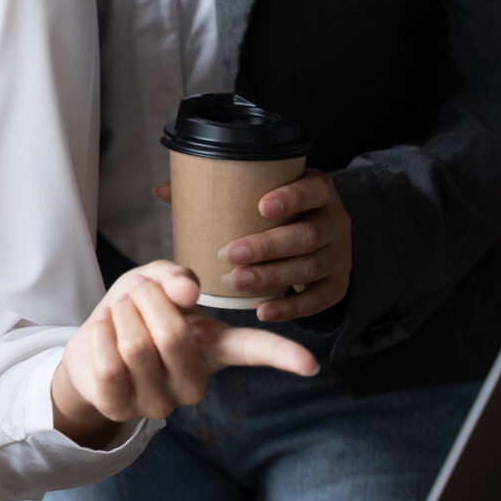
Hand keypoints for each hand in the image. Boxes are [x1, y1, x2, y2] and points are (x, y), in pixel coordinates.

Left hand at [50, 261, 317, 445]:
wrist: (90, 343)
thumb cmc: (134, 311)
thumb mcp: (154, 282)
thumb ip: (173, 278)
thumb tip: (189, 293)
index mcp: (214, 347)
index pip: (254, 349)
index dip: (283, 355)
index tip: (311, 364)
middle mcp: (194, 382)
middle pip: (173, 335)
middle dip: (146, 301)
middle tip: (137, 295)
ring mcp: (160, 402)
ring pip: (137, 347)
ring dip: (120, 316)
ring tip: (120, 315)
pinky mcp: (122, 410)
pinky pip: (108, 365)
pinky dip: (98, 336)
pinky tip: (102, 337)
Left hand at [152, 169, 351, 321]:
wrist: (323, 238)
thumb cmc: (280, 213)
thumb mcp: (261, 194)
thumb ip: (216, 192)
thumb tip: (161, 190)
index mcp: (318, 191)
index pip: (312, 190)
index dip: (291, 197)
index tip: (260, 205)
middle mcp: (335, 222)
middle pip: (306, 235)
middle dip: (268, 246)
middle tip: (230, 254)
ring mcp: (339, 255)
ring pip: (309, 267)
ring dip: (272, 277)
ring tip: (237, 282)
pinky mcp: (337, 285)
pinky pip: (318, 300)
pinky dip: (291, 308)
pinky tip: (262, 311)